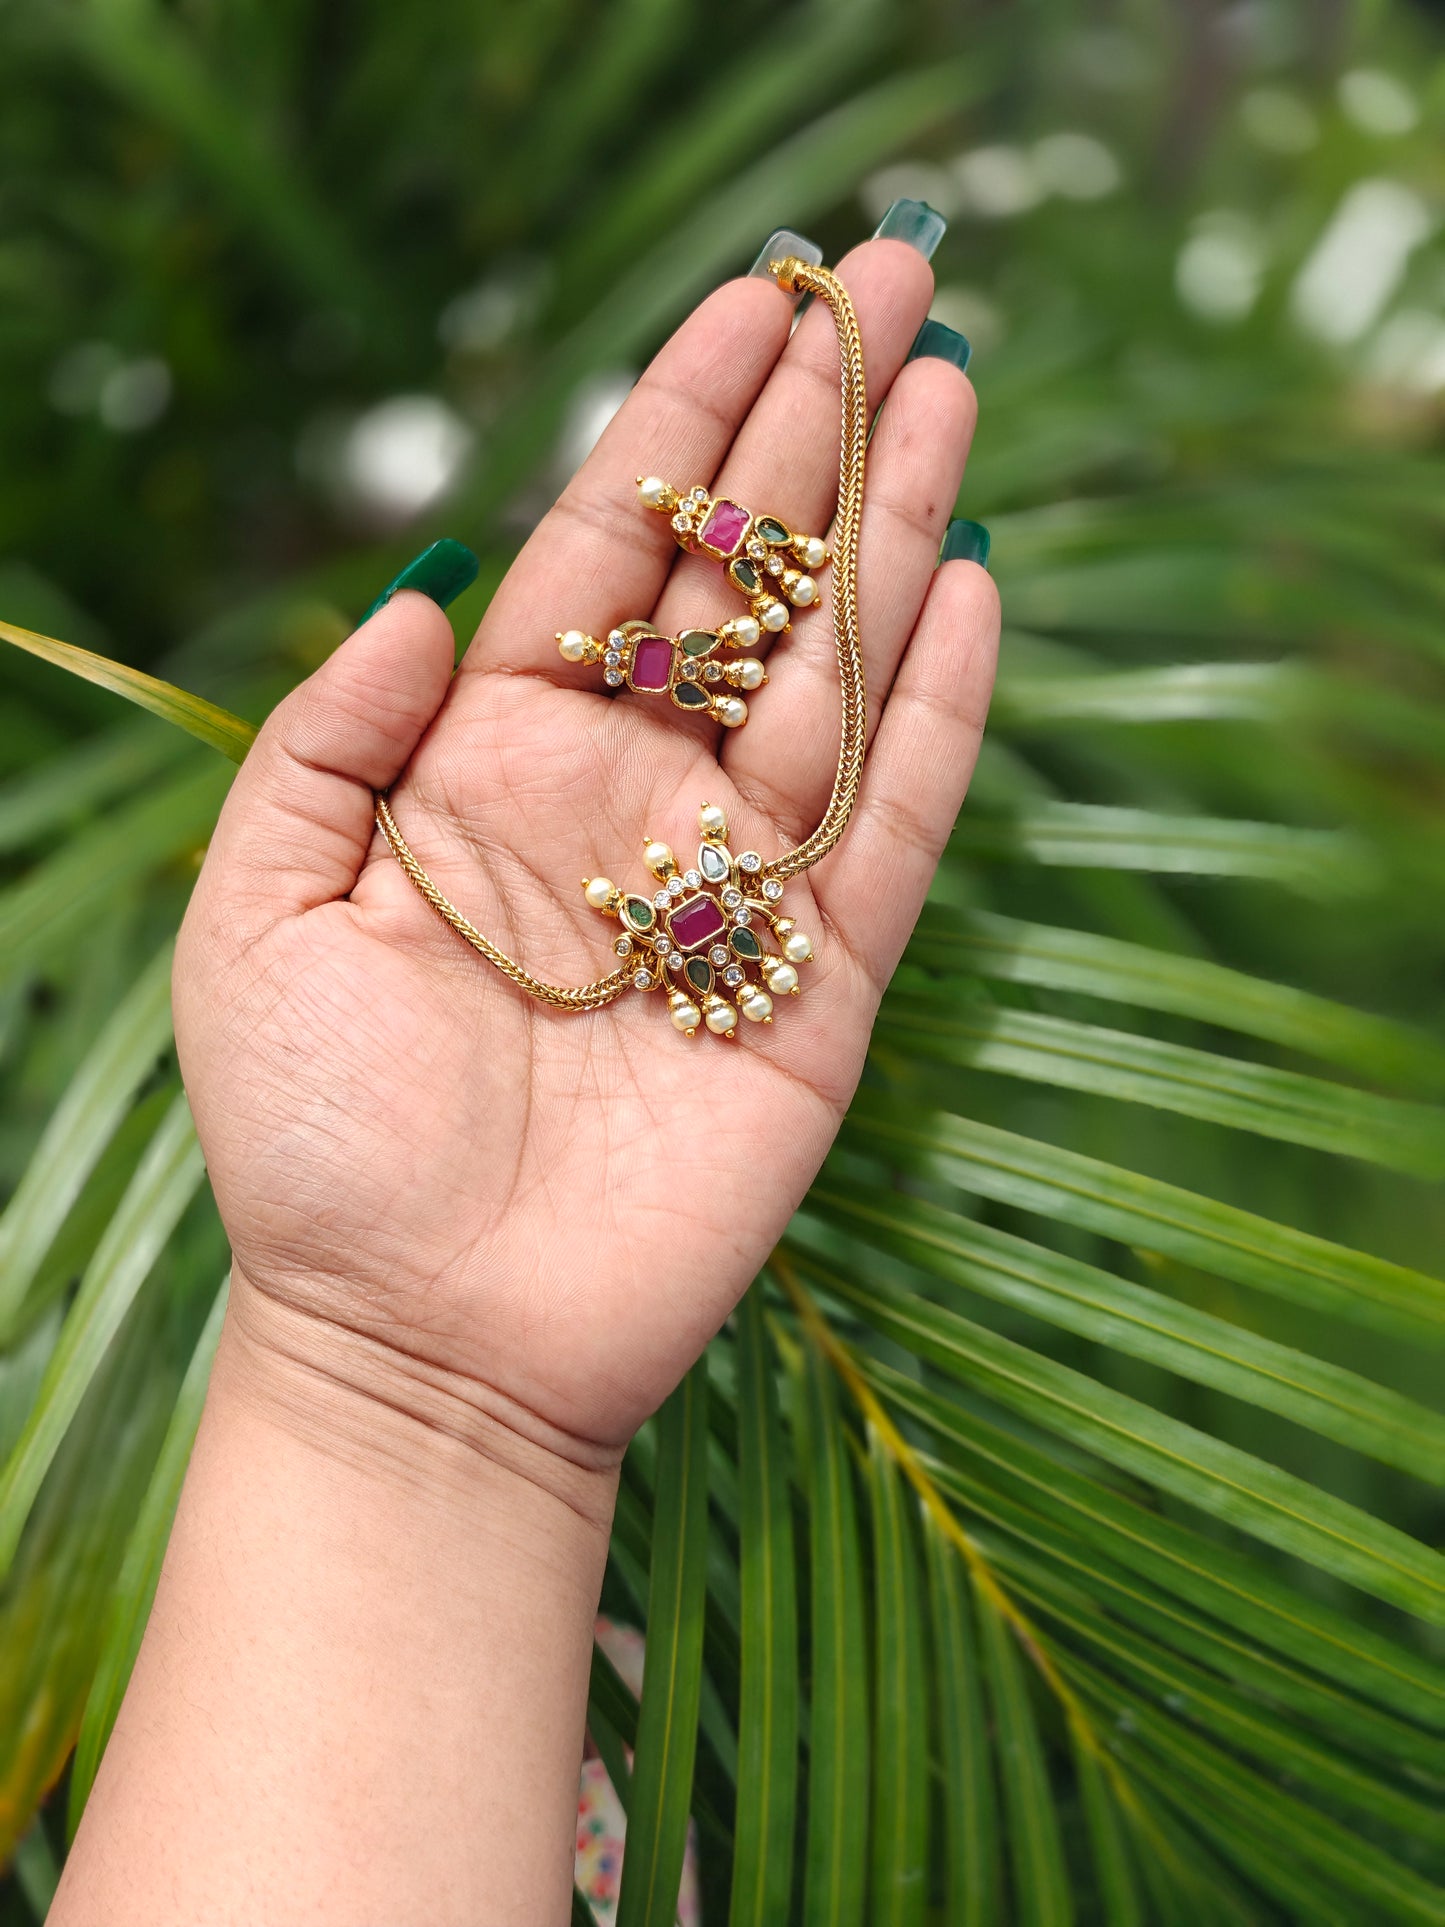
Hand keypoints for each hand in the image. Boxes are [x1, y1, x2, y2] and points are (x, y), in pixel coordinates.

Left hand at [173, 236, 997, 1494]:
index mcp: (496, 766)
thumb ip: (328, 737)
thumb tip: (433, 589)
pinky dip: (940, 720)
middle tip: (892, 284)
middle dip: (811, 431)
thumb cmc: (316, 1142)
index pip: (609, 554)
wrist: (418, 1339)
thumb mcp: (254, 912)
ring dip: (895, 536)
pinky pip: (894, 833)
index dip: (681, 418)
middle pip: (741, 584)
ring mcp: (731, 894)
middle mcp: (627, 805)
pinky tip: (974, 599)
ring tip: (951, 391)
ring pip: (831, 680)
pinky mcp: (815, 993)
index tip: (754, 296)